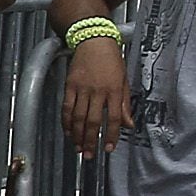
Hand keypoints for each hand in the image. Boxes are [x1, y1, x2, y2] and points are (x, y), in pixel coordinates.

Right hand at [61, 36, 130, 153]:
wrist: (94, 40)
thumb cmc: (111, 59)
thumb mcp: (124, 80)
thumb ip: (124, 104)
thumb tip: (129, 124)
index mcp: (114, 90)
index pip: (114, 119)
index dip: (112, 136)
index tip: (109, 148)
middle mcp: (98, 91)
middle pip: (93, 121)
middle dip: (91, 141)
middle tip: (89, 155)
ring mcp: (82, 88)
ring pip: (78, 117)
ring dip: (77, 135)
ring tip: (78, 147)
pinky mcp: (70, 85)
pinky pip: (67, 108)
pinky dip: (66, 122)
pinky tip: (68, 131)